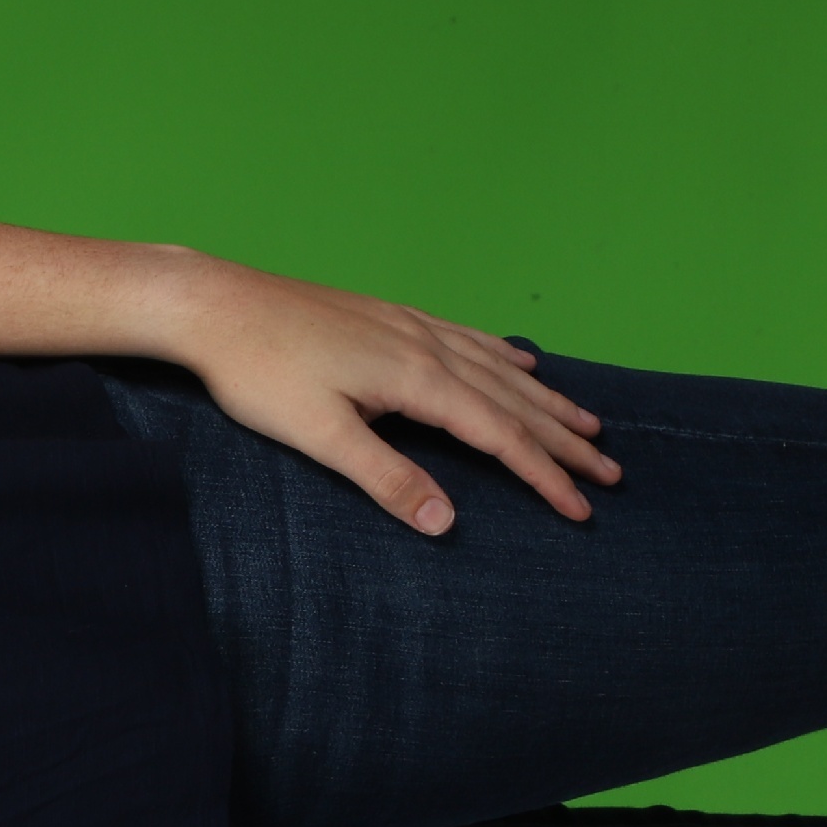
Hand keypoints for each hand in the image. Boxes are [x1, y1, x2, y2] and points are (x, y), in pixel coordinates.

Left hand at [164, 260, 619, 533]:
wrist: (215, 304)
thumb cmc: (258, 371)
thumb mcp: (318, 435)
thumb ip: (385, 478)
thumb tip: (445, 521)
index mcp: (417, 380)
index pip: (500, 437)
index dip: (544, 475)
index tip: (581, 507)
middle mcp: (426, 347)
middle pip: (514, 400)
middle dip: (565, 440)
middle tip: (612, 473)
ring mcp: (409, 326)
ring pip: (498, 367)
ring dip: (546, 398)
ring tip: (587, 422)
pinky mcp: (387, 317)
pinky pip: (466, 338)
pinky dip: (503, 355)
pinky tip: (518, 359)